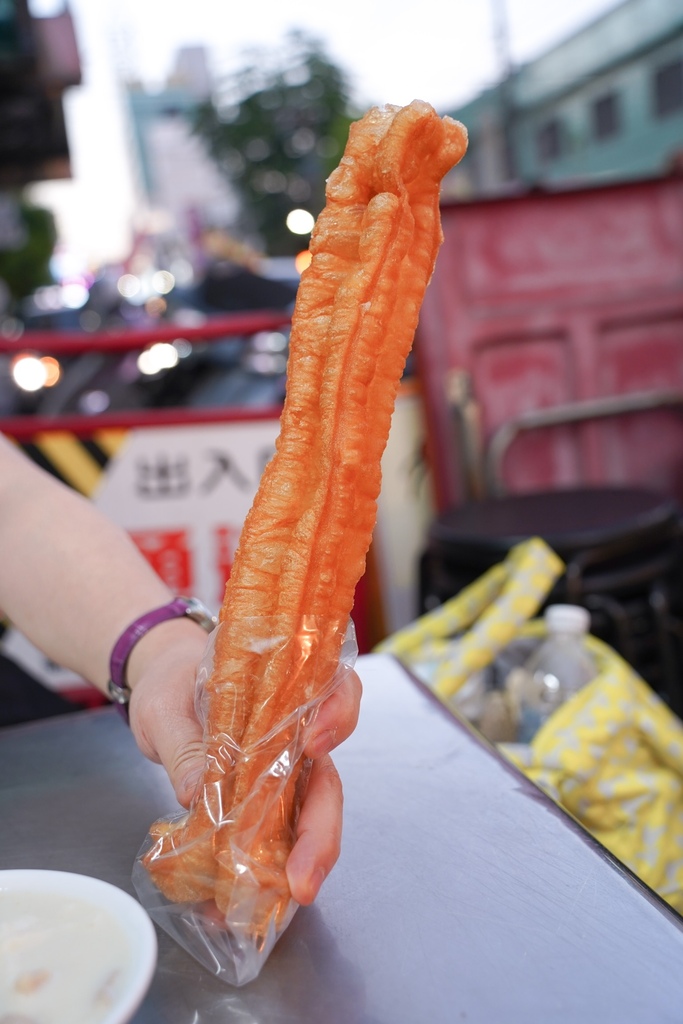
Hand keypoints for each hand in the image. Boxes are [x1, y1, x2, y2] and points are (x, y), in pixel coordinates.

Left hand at [128, 627, 361, 904]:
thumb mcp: (164, 705)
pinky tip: (229, 905)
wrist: (162, 691)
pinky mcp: (262, 804)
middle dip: (322, 832)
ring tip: (273, 904)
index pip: (335, 690)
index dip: (338, 715)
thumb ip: (182, 742)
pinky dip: (258, 874)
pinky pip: (274, 839)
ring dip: (299, 863)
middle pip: (329, 777)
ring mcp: (283, 773)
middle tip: (303, 878)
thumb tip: (195, 791)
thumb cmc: (171, 682)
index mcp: (285, 687)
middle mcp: (297, 733)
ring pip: (309, 817)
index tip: (315, 743)